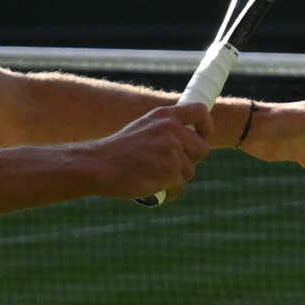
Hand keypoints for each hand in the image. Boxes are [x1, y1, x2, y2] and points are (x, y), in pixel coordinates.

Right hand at [77, 103, 200, 205]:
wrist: (98, 165)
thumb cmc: (118, 151)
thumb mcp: (143, 128)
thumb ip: (165, 129)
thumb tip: (190, 138)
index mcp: (164, 116)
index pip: (200, 111)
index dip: (206, 126)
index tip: (202, 136)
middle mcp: (171, 130)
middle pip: (202, 148)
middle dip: (191, 160)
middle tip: (172, 167)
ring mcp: (172, 151)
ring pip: (190, 171)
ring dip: (176, 179)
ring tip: (155, 179)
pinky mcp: (170, 173)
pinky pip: (181, 187)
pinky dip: (171, 193)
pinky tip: (157, 192)